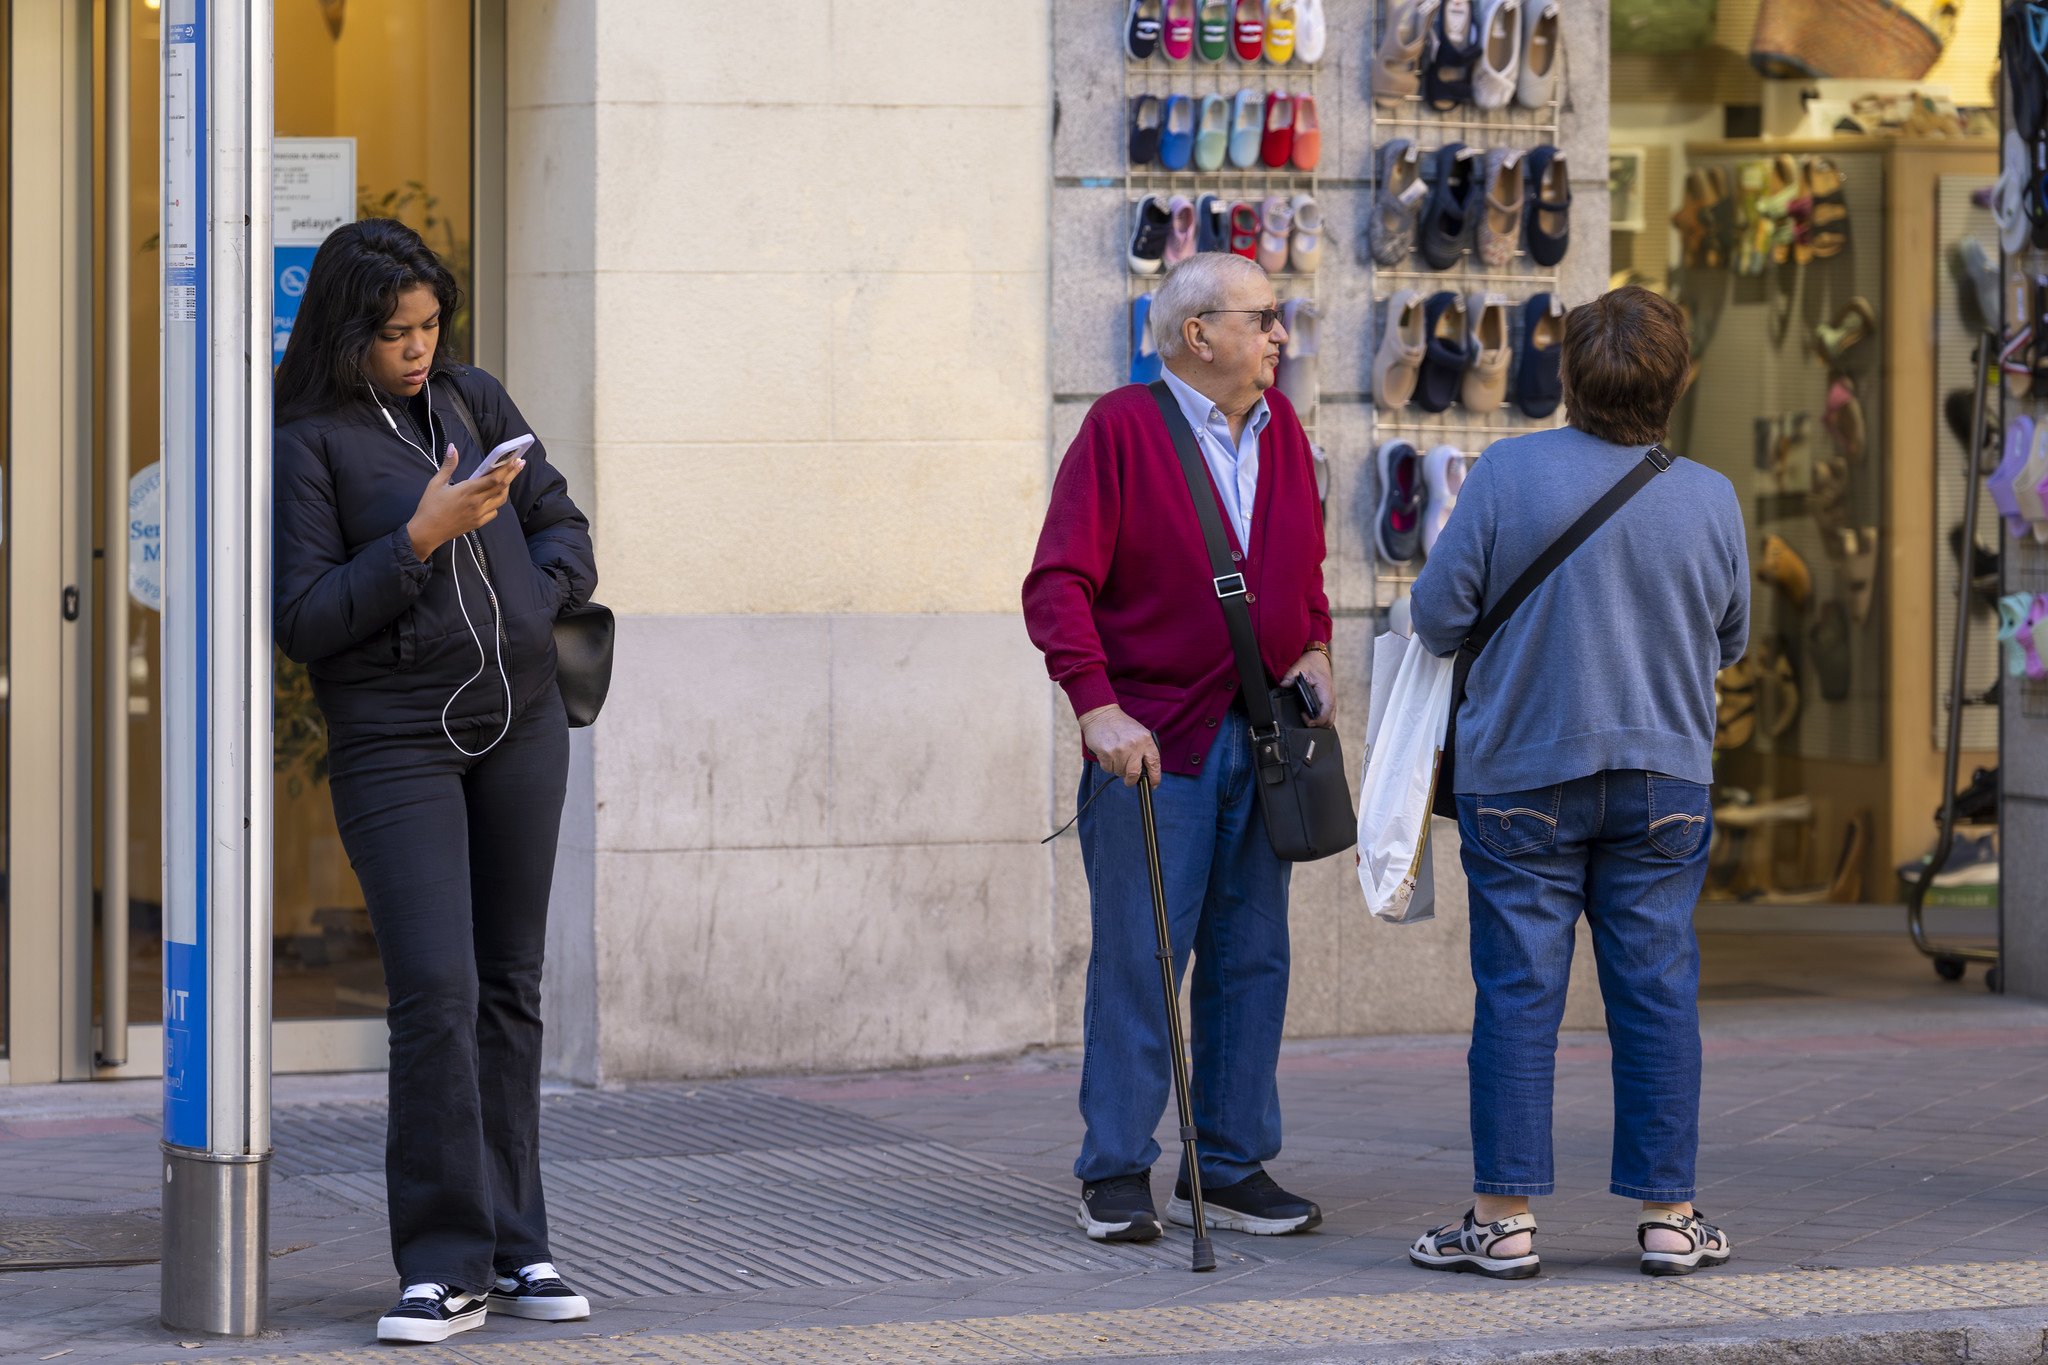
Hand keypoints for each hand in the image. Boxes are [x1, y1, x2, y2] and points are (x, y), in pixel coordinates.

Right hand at [406, 444, 523, 559]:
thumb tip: (453, 447)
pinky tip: (493, 496)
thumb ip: (448, 465)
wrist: (427, 532)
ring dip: (506, 488)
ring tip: (508, 478)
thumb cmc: (429, 506)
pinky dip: (497, 502)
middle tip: (520, 464)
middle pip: (502, 487)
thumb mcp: (436, 483)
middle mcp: (477, 503)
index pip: (494, 478)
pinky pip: (494, 512)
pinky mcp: (478, 523)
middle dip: (512, 474)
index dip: (506, 468)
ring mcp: (479, 514)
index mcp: (467, 490)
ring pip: (500, 500)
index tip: (514, 459)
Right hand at [1077, 704, 1160, 787]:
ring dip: (1117, 768)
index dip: (1154, 778)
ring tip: (1115, 755)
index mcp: (1146, 741)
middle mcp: (1134, 746)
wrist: (1102, 715)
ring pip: (1119, 772)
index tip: (1153, 785)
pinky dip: (1107, 765)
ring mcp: (1120, 750)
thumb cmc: (1122, 726)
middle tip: (1129, 780)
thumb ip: (1144, 751)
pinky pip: (1108, 769)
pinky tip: (1107, 753)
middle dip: (1131, 780)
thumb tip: (1147, 773)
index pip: (1154, 764)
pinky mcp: (1106, 753)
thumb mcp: (1140, 734)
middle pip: (1135, 774)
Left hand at [1281, 648, 1336, 727]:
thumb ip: (1290, 677)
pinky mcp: (1329, 701)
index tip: (1303, 716)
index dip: (1314, 720)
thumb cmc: (1310, 664)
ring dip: (1319, 723)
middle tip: (1303, 719)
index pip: (1325, 713)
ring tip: (1306, 718)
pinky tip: (1310, 715)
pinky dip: (1321, 719)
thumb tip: (1283, 684)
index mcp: (1325, 690)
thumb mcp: (1298, 667)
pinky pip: (1329, 715)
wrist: (1319, 658)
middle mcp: (1331, 697)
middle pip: (1329, 721)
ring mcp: (1332, 700)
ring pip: (1330, 720)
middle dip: (1316, 724)